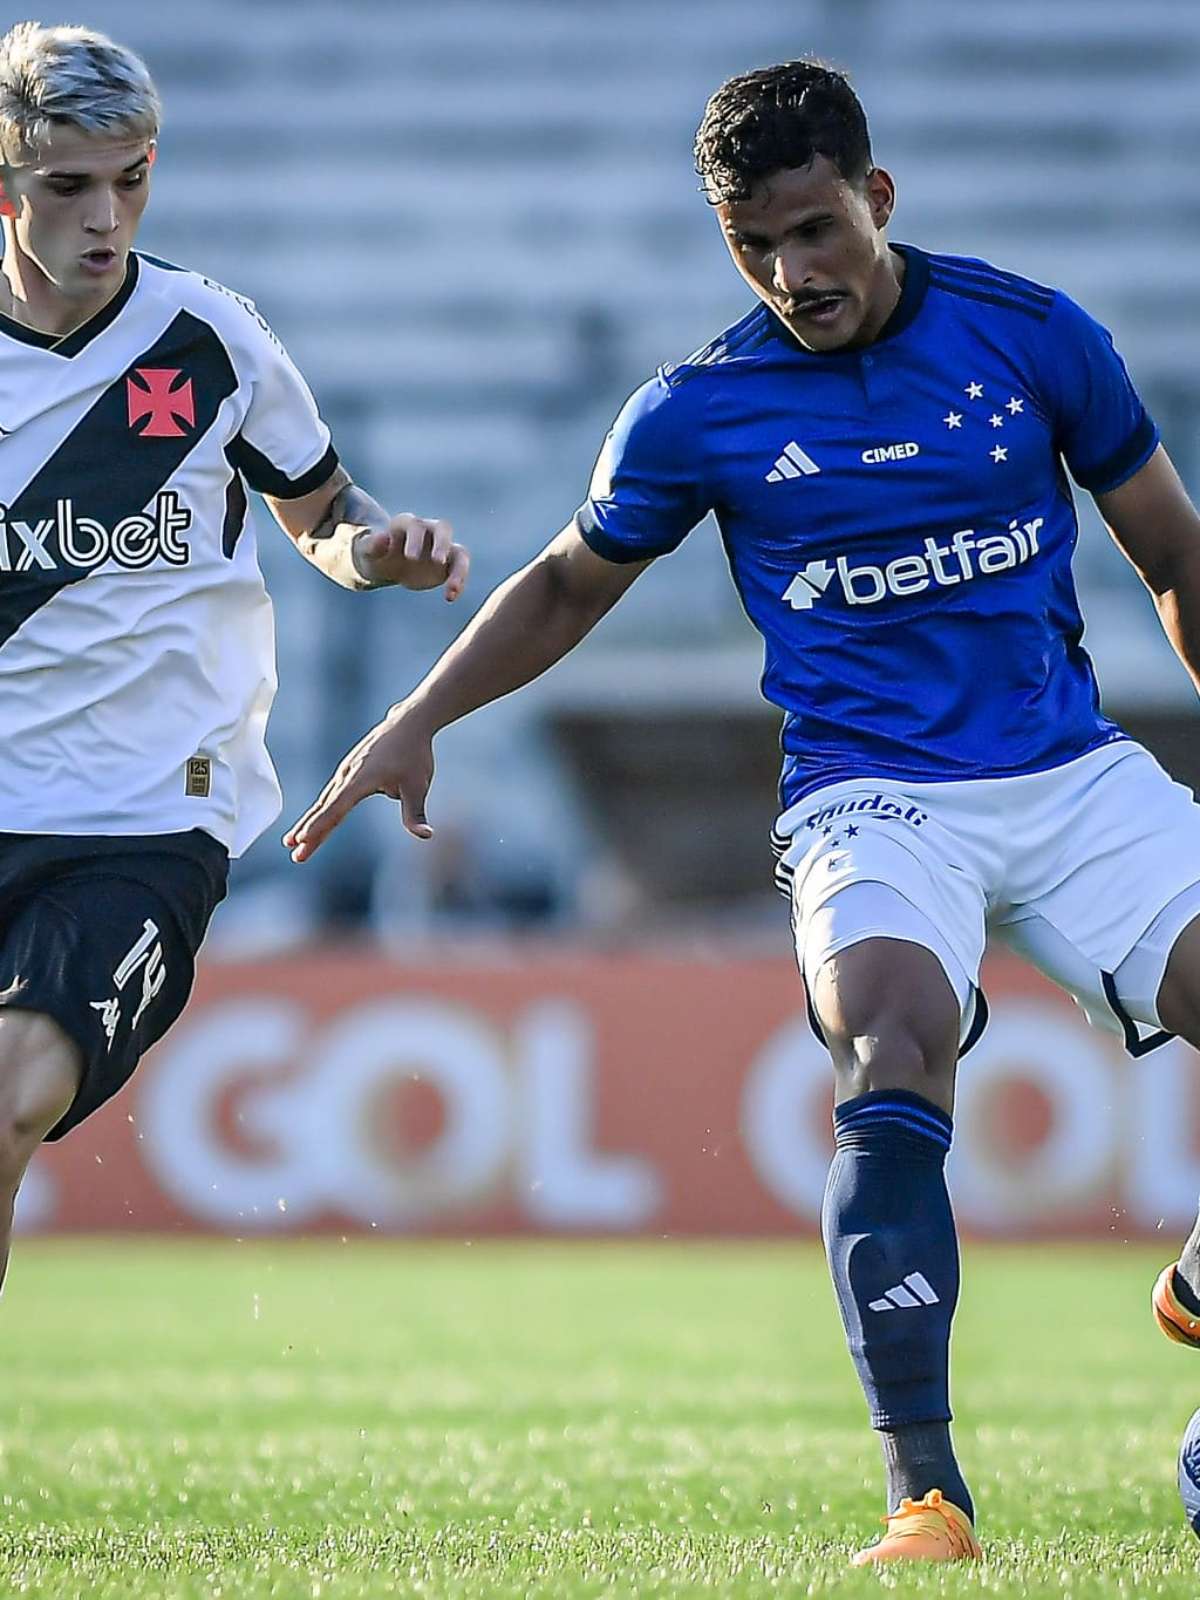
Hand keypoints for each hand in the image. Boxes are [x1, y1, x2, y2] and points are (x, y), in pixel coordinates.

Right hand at [284, 705, 435, 862]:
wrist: (408, 723)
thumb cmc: (414, 755)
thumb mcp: (418, 786)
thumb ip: (415, 813)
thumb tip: (426, 835)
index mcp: (361, 779)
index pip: (336, 807)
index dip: (319, 825)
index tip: (302, 839)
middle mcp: (348, 774)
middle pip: (324, 807)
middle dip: (308, 831)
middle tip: (295, 854)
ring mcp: (346, 771)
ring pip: (324, 801)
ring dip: (309, 822)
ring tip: (291, 842)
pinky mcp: (348, 771)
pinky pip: (330, 794)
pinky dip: (319, 810)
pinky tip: (312, 823)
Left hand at [353, 514, 468, 599]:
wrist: (386, 564)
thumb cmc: (375, 554)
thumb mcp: (368, 551)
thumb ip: (374, 544)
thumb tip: (383, 537)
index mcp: (407, 524)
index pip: (414, 525)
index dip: (414, 539)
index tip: (410, 557)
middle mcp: (428, 531)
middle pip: (443, 529)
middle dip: (442, 543)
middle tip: (439, 561)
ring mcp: (441, 546)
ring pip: (459, 551)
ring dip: (459, 569)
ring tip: (452, 589)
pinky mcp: (449, 563)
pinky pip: (460, 569)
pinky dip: (459, 582)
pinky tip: (450, 597)